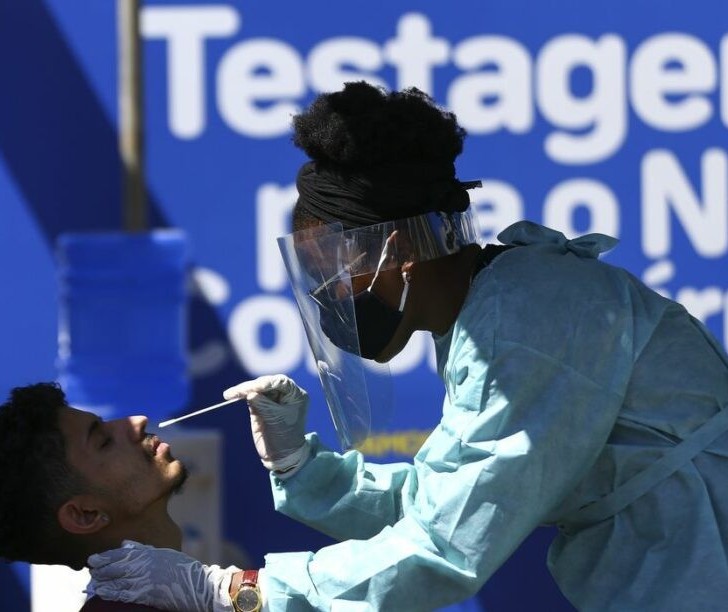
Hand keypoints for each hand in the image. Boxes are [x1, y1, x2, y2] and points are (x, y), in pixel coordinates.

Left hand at [87, 540, 237, 611]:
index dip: (105, 557)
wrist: (196, 584)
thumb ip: (143, 549)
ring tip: (93, 582)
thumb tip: (124, 544)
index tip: (93, 559)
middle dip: (101, 569)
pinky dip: (111, 592)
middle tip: (91, 571)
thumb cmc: (181, 568)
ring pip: (117, 580)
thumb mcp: (163, 553)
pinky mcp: (146, 593)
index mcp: (149, 552)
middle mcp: (144, 564)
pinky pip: (124, 593)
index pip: (121, 553)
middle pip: (116, 566)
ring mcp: (144, 579)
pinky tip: (102, 593)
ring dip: (103, 581)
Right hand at [224, 374, 310, 476]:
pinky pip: (250, 396)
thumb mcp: (276, 418)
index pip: (281, 382)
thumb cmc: (285, 436)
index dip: (267, 383)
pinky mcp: (260, 406)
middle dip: (252, 386)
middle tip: (239, 392)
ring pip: (257, 389)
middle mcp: (284, 394)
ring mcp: (271, 399)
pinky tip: (232, 395)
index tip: (254, 388)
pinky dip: (242, 395)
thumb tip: (250, 393)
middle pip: (267, 383)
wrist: (281, 455)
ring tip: (231, 394)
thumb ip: (264, 404)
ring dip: (244, 389)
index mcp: (295, 395)